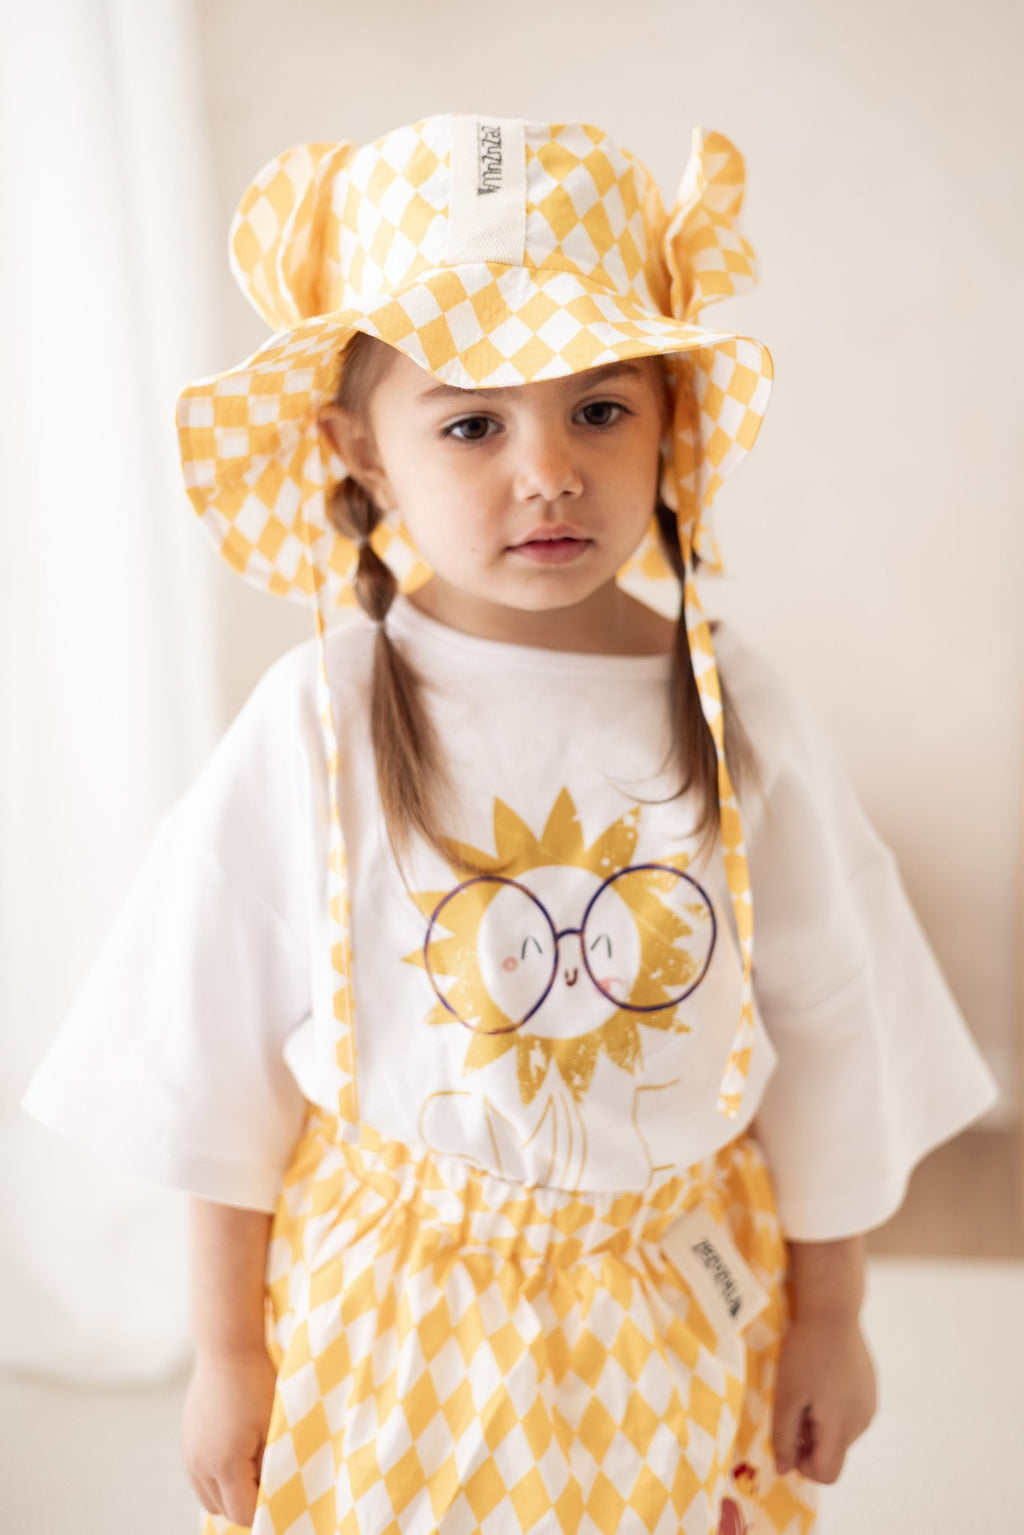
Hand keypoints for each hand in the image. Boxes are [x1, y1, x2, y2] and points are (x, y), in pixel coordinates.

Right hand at [182, 1344, 277, 1524]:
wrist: (227, 1347)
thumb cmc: (256, 1382)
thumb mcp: (272, 1427)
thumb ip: (269, 1467)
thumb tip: (270, 1492)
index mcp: (225, 1464)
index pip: (243, 1514)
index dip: (265, 1509)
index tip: (282, 1493)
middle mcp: (201, 1465)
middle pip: (224, 1510)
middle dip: (248, 1503)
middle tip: (271, 1477)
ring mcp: (190, 1454)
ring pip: (209, 1497)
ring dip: (230, 1493)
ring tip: (254, 1467)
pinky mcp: (187, 1441)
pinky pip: (200, 1477)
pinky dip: (217, 1477)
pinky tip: (237, 1453)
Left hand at [772, 1313, 876, 1483]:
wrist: (833, 1312)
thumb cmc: (805, 1353)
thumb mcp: (786, 1395)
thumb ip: (783, 1436)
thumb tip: (783, 1470)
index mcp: (841, 1428)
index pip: (828, 1474)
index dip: (803, 1466)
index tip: (789, 1437)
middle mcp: (861, 1423)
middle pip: (834, 1453)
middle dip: (809, 1440)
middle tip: (793, 1406)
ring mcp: (869, 1406)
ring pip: (841, 1434)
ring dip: (821, 1424)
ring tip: (806, 1389)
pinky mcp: (870, 1389)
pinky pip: (850, 1413)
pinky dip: (832, 1408)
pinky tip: (820, 1378)